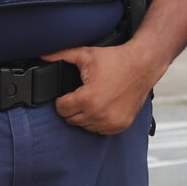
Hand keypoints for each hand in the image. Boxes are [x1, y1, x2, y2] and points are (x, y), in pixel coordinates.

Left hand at [44, 40, 161, 135]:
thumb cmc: (117, 60)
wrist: (143, 65)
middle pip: (71, 119)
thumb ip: (61, 55)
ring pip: (85, 126)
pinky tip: (102, 107)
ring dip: (85, 116)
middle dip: (72, 108)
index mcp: (88, 99)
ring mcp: (111, 122)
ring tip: (92, 100)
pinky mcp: (120, 125)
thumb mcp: (86, 54)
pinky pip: (100, 130)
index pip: (61, 109)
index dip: (61, 100)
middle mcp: (99, 114)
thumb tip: (42, 54)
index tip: (67, 94)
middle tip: (80, 95)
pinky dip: (98, 121)